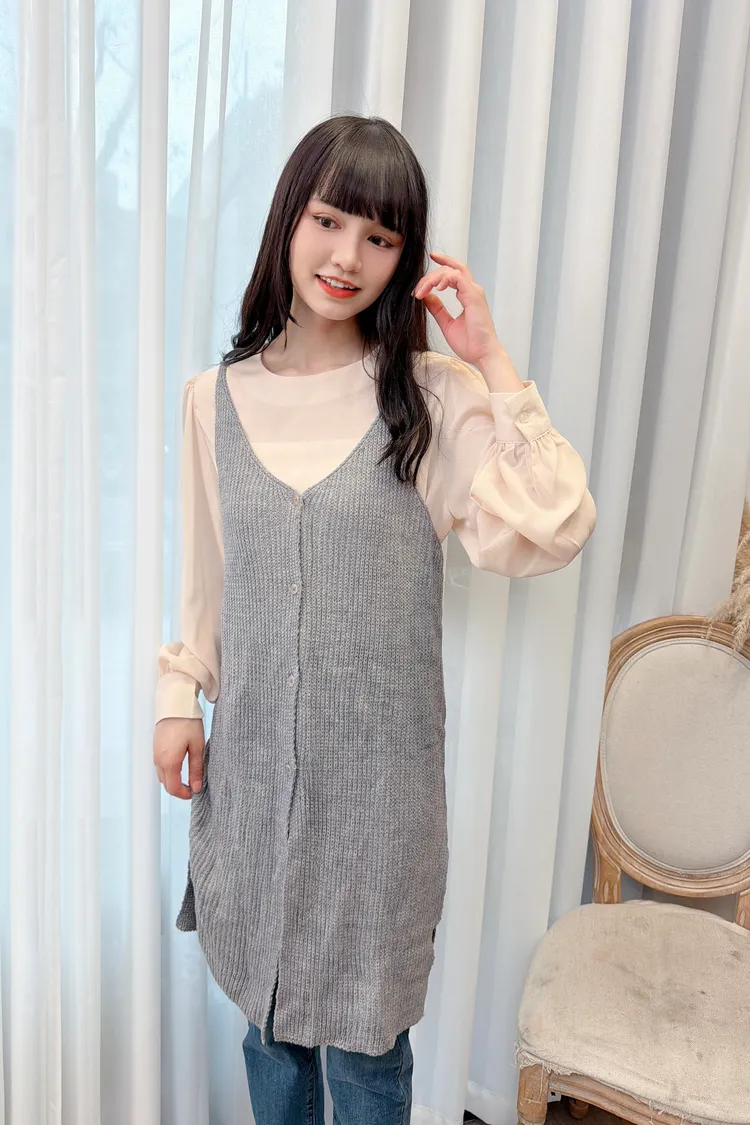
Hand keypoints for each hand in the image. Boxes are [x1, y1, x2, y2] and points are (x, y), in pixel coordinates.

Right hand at [153, 717, 204, 798]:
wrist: (175, 704)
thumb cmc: (187, 722)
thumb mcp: (197, 746)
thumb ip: (196, 769)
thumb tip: (197, 787)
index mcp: (169, 762)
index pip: (173, 788)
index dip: (183, 794)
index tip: (194, 792)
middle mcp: (159, 760)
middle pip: (166, 784)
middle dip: (178, 789)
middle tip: (193, 785)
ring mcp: (155, 753)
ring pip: (162, 775)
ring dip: (172, 780)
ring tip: (187, 776)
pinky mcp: (155, 747)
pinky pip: (159, 766)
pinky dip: (168, 771)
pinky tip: (179, 765)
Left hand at [412, 251, 502, 366]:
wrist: (483, 355)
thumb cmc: (470, 343)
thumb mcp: (447, 323)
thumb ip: (437, 309)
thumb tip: (426, 297)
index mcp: (467, 295)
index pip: (455, 272)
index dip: (443, 263)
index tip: (431, 258)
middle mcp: (472, 290)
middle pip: (451, 269)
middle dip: (431, 275)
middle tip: (417, 289)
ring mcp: (474, 292)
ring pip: (452, 271)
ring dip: (433, 278)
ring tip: (422, 292)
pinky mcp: (474, 296)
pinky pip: (457, 278)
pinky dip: (444, 279)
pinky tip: (435, 288)